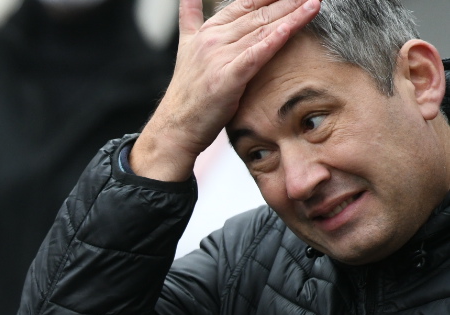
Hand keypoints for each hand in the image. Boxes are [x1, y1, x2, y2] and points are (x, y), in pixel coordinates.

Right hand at [131, 0, 320, 181]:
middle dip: (288, 1)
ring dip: (291, 15)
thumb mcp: (186, 47)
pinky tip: (291, 28)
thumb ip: (191, 18)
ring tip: (314, 3)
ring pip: (261, 31)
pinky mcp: (226, 79)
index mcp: (207, 30)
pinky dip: (274, 41)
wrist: (175, 127)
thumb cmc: (187, 92)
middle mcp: (212, 39)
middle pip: (258, 13)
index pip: (246, 3)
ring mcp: (218, 58)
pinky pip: (255, 55)